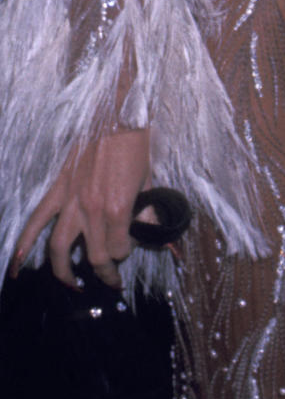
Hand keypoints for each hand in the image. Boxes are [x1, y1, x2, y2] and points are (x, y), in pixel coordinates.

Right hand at [11, 128, 151, 288]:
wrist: (116, 114)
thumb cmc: (136, 145)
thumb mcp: (149, 180)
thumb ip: (148, 211)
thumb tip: (152, 232)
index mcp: (118, 208)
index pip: (119, 249)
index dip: (126, 253)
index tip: (130, 248)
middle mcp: (92, 210)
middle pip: (94, 256)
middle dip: (104, 272)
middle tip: (111, 280)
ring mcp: (72, 201)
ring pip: (60, 248)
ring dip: (63, 272)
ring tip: (71, 284)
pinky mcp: (59, 189)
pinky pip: (37, 220)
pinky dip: (25, 243)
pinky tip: (18, 264)